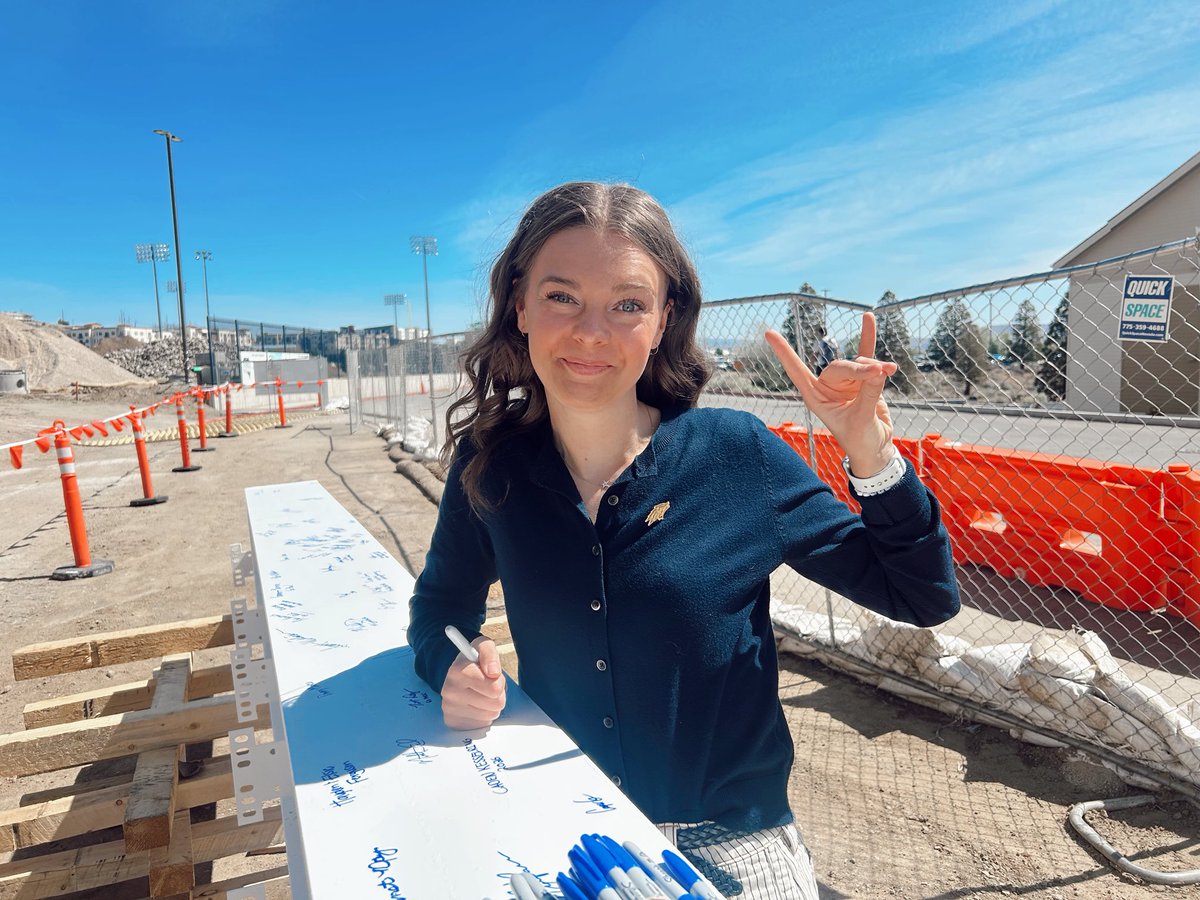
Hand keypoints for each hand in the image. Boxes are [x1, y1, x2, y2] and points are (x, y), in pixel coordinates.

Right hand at [441, 637, 506, 730]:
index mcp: (457, 671)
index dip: (498, 680)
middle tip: (487, 685)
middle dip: (497, 693)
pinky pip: (483, 723)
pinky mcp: (453, 722)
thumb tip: (493, 672)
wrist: (456, 676)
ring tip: (482, 693)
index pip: (494, 687)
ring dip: (491, 704)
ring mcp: (450, 709)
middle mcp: (450, 691)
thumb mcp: (482, 647)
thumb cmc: (474, 662)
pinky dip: (484, 715)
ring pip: (492, 713)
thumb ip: (489, 653)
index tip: (492, 673)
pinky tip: (476, 705)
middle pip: (496, 702)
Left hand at [764, 312, 897, 475]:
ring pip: (859, 363)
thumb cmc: (860, 439)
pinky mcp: (865, 378)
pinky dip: (867, 337)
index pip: (796, 371)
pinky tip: (868, 318)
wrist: (875, 447)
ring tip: (889, 371)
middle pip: (839, 366)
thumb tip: (878, 370)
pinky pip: (866, 353)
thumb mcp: (861, 420)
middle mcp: (828, 386)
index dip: (784, 353)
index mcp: (816, 397)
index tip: (768, 333)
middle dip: (859, 369)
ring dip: (874, 366)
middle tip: (879, 374)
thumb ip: (868, 394)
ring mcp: (847, 381)